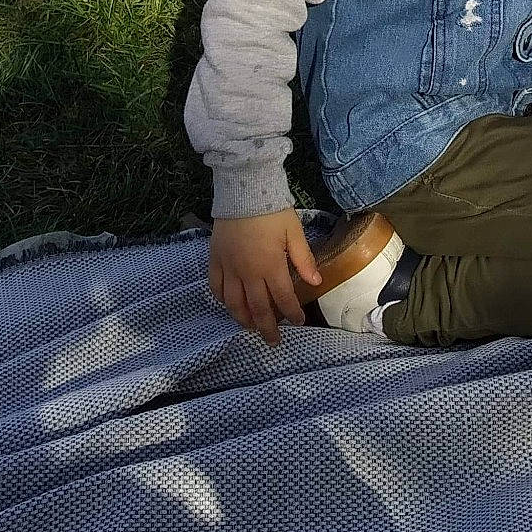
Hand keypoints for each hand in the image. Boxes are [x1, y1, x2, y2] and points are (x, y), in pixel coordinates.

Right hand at [207, 210, 320, 344]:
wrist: (243, 191)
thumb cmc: (272, 211)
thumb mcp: (294, 232)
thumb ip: (303, 259)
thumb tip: (316, 282)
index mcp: (270, 266)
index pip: (283, 299)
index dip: (291, 314)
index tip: (298, 322)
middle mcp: (248, 273)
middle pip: (258, 308)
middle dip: (267, 328)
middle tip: (273, 341)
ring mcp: (229, 268)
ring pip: (234, 303)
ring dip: (243, 319)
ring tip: (251, 327)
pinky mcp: (215, 260)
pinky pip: (215, 287)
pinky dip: (222, 300)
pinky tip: (229, 304)